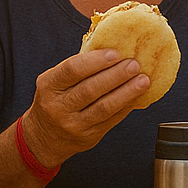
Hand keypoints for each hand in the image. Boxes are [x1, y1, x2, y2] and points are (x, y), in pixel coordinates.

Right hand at [21, 49, 148, 168]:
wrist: (44, 138)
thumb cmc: (55, 100)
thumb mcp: (54, 82)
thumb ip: (77, 68)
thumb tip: (112, 50)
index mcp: (48, 86)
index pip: (72, 70)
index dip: (95, 61)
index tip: (115, 53)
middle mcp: (58, 107)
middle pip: (90, 89)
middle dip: (116, 75)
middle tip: (134, 64)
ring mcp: (73, 125)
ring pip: (103, 107)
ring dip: (126, 92)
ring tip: (143, 80)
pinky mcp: (88, 137)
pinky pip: (111, 120)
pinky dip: (126, 107)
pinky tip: (137, 96)